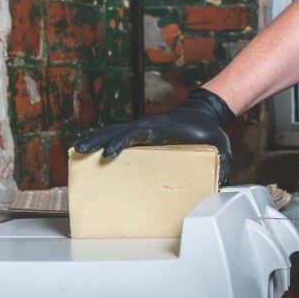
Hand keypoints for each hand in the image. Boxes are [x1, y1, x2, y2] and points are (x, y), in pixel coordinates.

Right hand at [72, 87, 236, 183]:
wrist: (206, 113)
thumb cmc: (210, 131)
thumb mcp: (219, 147)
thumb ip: (222, 164)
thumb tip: (222, 184)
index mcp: (163, 129)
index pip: (137, 134)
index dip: (122, 143)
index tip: (108, 153)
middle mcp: (148, 126)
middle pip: (118, 130)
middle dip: (98, 140)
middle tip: (79, 150)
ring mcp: (143, 128)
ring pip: (114, 130)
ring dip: (95, 138)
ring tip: (76, 149)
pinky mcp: (142, 132)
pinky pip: (119, 134)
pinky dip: (103, 138)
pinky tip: (90, 147)